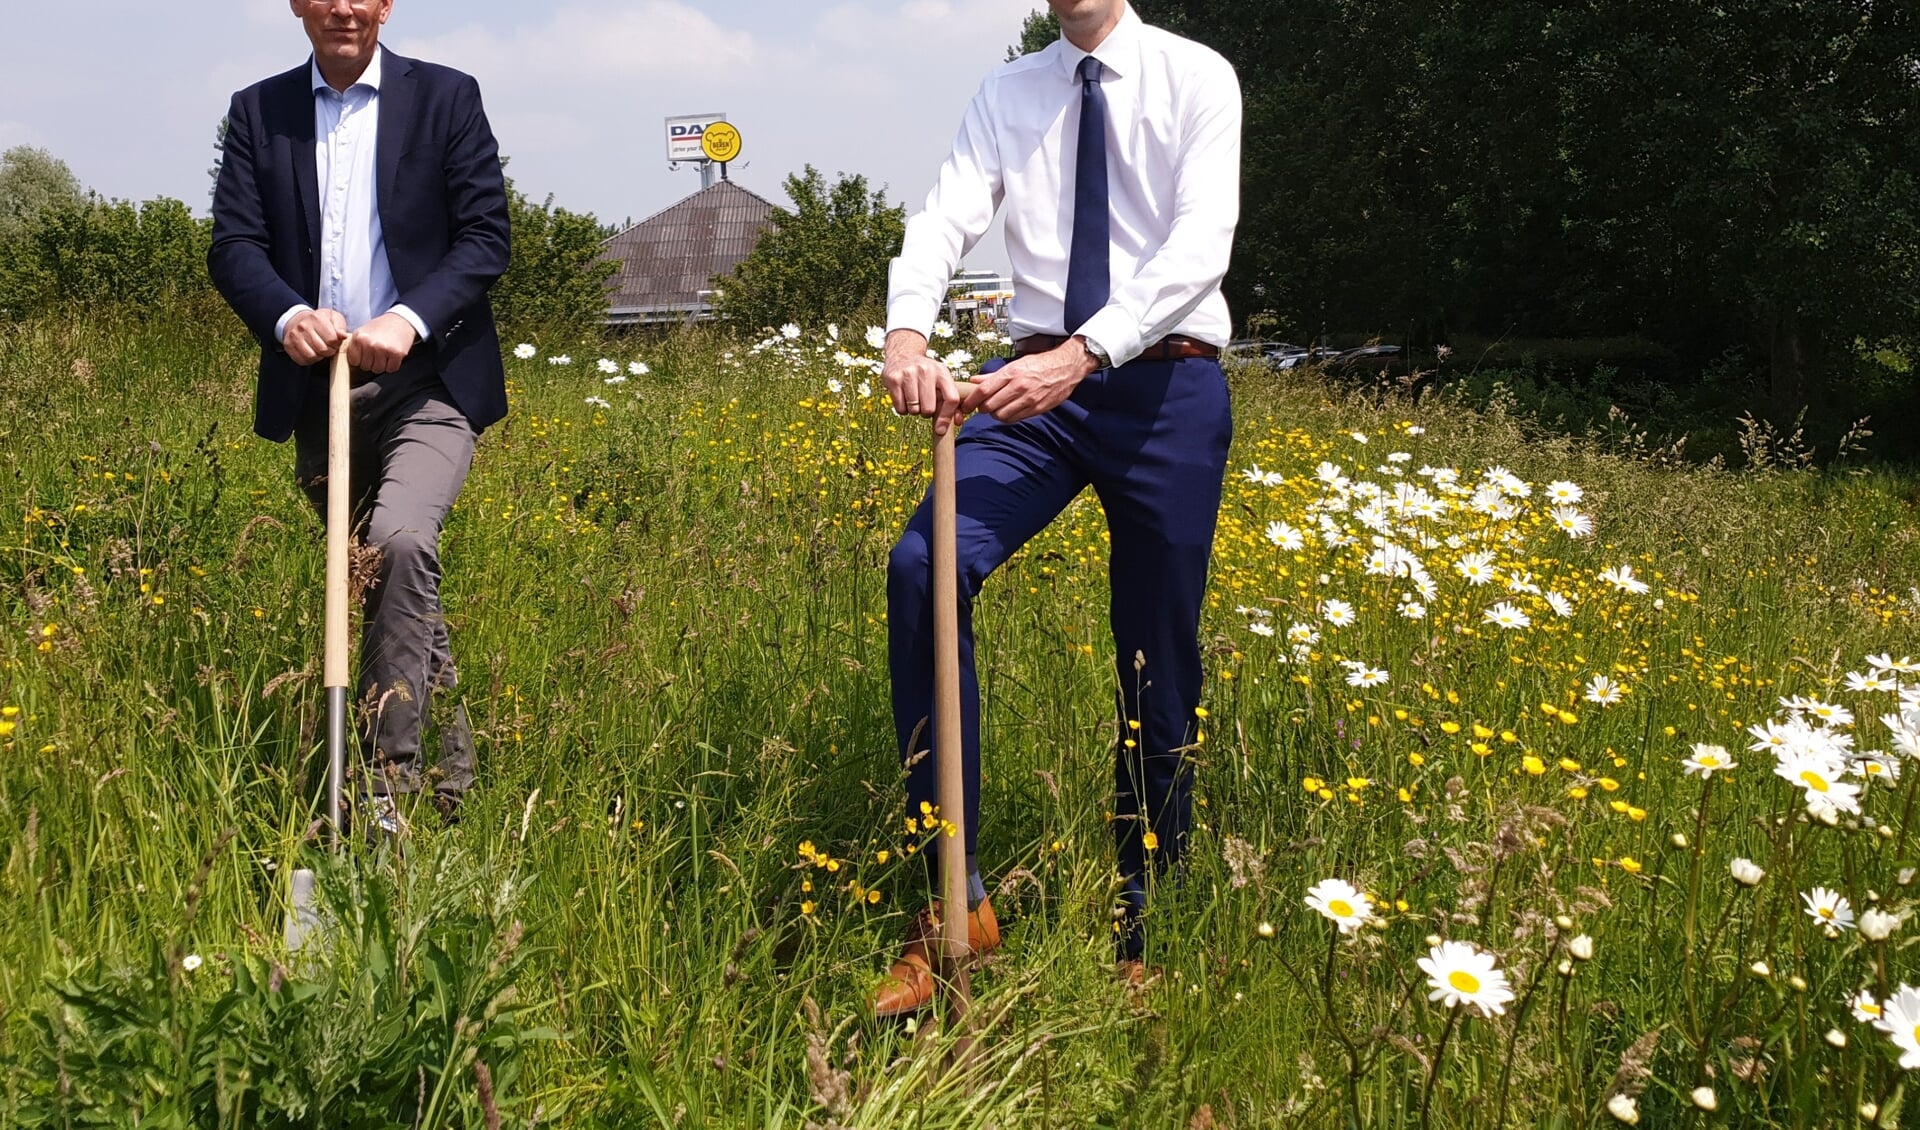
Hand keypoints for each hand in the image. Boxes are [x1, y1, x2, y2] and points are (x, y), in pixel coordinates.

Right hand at [282, 308, 348, 365]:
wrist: (298, 320)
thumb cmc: (319, 320)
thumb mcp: (333, 318)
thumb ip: (340, 327)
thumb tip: (343, 335)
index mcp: (316, 318)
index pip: (332, 339)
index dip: (336, 344)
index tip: (335, 342)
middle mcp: (303, 326)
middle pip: (322, 349)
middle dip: (329, 351)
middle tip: (328, 346)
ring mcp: (294, 336)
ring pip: (312, 356)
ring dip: (319, 356)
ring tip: (320, 349)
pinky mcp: (288, 345)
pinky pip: (302, 360)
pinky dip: (309, 360)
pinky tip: (312, 352)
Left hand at [344, 312, 418, 374]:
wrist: (400, 320)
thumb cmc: (380, 326)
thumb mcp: (362, 331)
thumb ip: (354, 344)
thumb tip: (349, 359)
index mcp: (359, 338)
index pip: (354, 361)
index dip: (360, 360)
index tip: (365, 355)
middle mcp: (370, 344)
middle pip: (366, 367)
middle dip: (371, 363)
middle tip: (377, 354)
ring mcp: (383, 349)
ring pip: (378, 369)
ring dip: (382, 365)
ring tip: (384, 355)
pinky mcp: (396, 353)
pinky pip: (391, 369)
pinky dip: (392, 365)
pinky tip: (392, 357)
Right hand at [882, 329, 963, 436]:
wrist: (903, 353)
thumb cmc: (927, 373)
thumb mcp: (942, 380)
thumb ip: (951, 401)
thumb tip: (958, 422)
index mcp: (942, 372)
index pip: (951, 399)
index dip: (947, 417)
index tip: (940, 429)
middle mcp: (926, 371)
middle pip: (929, 409)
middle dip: (926, 412)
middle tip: (923, 403)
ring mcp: (908, 374)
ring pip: (914, 410)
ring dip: (913, 410)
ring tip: (913, 398)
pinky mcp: (893, 379)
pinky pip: (900, 408)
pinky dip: (902, 409)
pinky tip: (903, 397)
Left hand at [961, 337, 1099, 422]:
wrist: (1065, 368)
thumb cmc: (1039, 365)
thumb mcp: (1015, 365)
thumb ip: (993, 375)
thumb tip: (974, 380)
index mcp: (1011, 373)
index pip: (984, 390)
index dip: (971, 401)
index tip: (966, 405)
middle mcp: (1018, 386)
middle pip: (990, 406)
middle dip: (982, 409)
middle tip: (982, 406)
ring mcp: (1028, 399)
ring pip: (1001, 415)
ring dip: (995, 414)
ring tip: (997, 408)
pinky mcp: (1037, 408)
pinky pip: (1014, 419)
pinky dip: (1007, 417)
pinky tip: (1008, 411)